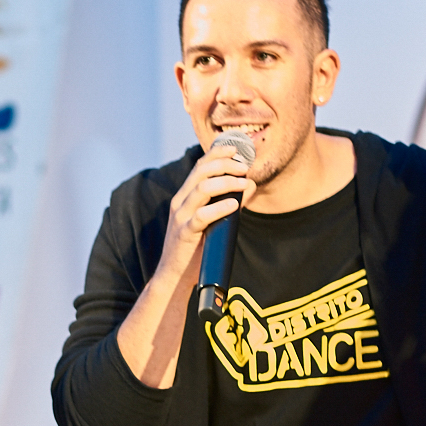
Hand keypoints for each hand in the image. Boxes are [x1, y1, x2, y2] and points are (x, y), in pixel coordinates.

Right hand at [158, 143, 257, 277]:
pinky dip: (220, 208)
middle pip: (201, 171)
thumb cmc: (196, 248)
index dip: (218, 153)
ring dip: (226, 182)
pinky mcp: (185, 233)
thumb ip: (229, 202)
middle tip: (245, 167)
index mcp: (185, 196)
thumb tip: (250, 184)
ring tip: (244, 183)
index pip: (200, 166)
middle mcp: (180, 202)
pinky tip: (234, 204)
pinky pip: (202, 215)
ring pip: (202, 188)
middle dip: (226, 164)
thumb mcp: (213, 220)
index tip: (237, 150)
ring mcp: (181, 217)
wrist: (175, 275)